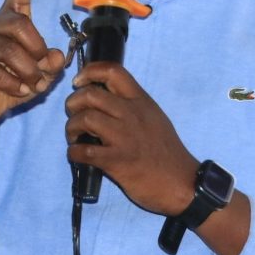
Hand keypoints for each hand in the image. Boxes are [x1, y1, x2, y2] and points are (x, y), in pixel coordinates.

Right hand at [0, 0, 66, 125]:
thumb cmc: (15, 81)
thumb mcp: (43, 72)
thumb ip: (53, 62)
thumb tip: (55, 56)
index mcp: (13, 19)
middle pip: (22, 25)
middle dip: (37, 50)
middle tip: (40, 69)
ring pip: (15, 53)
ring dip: (30, 74)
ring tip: (29, 83)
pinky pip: (5, 75)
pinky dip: (17, 88)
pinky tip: (16, 91)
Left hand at [64, 61, 198, 215]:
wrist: (182, 183)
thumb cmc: (166, 151)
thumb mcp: (154, 117)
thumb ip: (131, 104)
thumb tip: (102, 97)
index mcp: (140, 101)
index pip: (113, 71)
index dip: (89, 71)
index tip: (79, 82)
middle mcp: (132, 114)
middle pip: (90, 94)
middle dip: (73, 103)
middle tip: (74, 115)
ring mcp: (124, 137)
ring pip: (85, 119)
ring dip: (71, 127)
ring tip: (74, 137)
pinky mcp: (117, 161)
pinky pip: (84, 151)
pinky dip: (73, 153)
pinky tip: (77, 156)